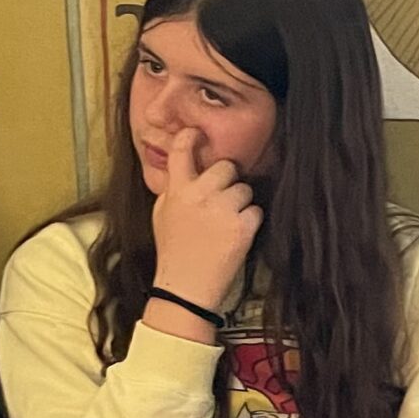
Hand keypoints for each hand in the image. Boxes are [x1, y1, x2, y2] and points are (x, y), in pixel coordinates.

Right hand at [149, 129, 261, 310]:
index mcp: (176, 190)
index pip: (180, 152)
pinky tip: (236, 234)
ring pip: (244, 189)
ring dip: (240, 202)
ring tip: (227, 222)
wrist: (186, 286)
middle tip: (222, 197)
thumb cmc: (174, 249)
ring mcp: (222, 209)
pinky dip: (250, 221)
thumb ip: (174, 189)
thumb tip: (187, 169)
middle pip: (226, 167)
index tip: (197, 132)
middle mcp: (199, 194)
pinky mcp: (243, 226)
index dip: (190, 137)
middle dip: (228, 179)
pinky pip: (256, 210)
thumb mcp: (162, 214)